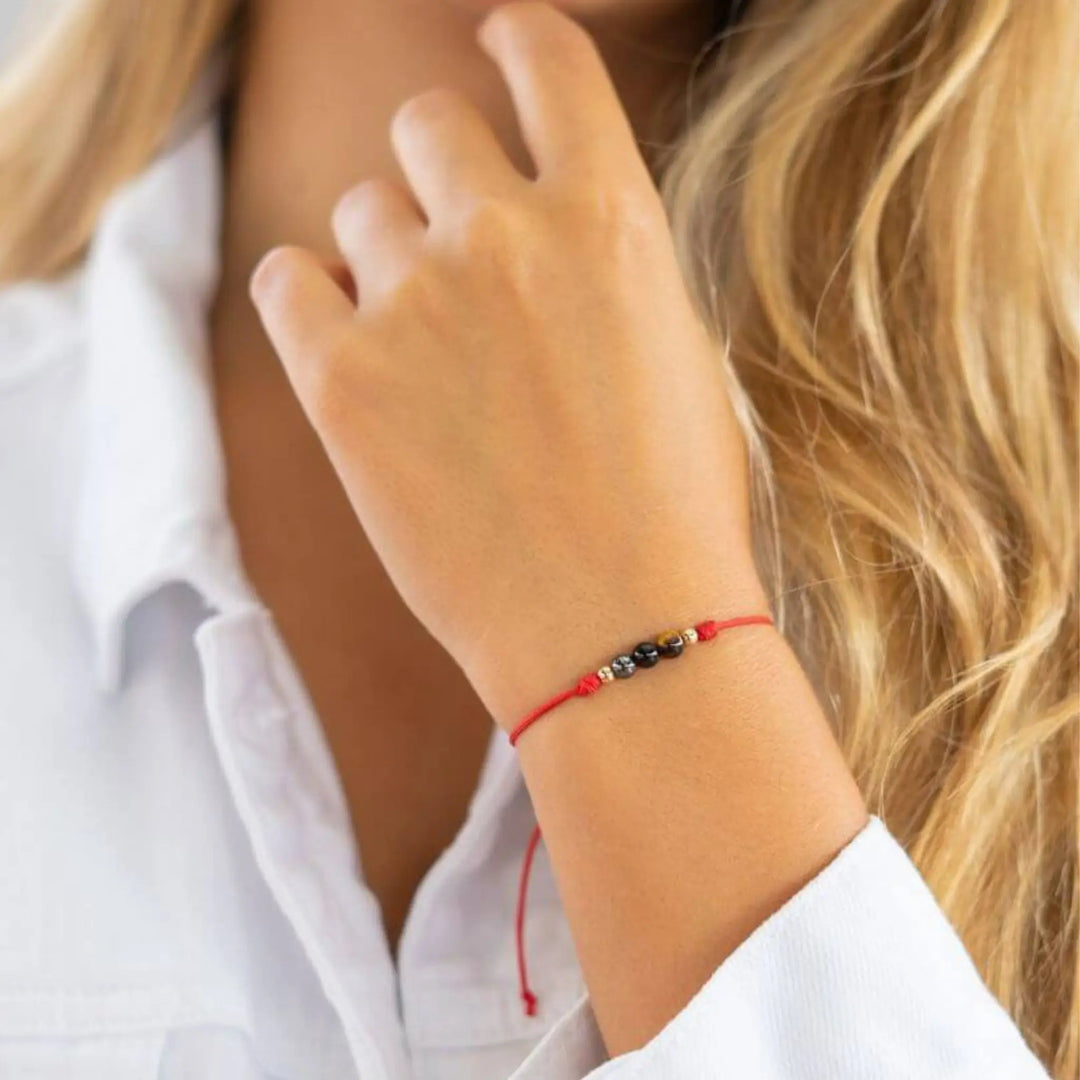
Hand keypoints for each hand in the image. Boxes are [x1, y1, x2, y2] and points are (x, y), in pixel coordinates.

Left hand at [250, 0, 766, 726]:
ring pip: (361, 211)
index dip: (513, 42)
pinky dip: (311, 301)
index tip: (494, 47)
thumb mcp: (674, 355)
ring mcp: (417, 299)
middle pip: (426, 125)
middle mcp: (508, 232)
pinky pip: (288, 279)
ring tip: (424, 347)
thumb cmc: (672, 511)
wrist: (620, 626)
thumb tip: (544, 231)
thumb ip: (604, 267)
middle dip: (437, 170)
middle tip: (452, 245)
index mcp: (611, 217)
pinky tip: (350, 348)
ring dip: (384, 256)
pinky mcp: (342, 378)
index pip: (546, 61)